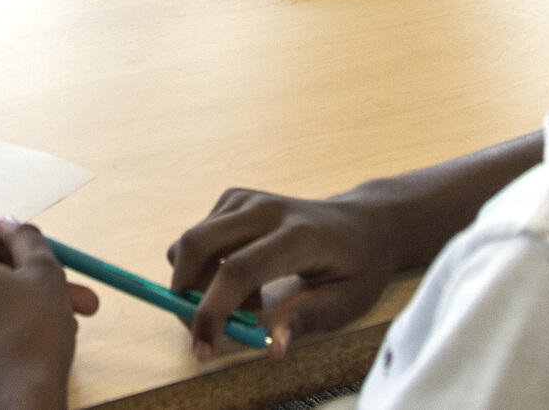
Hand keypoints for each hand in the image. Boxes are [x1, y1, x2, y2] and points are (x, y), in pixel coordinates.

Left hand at [0, 220, 96, 409]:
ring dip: (14, 312)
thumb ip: (26, 238)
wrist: (17, 404)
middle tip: (69, 298)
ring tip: (57, 330)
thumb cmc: (33, 334)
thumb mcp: (44, 273)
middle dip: (26, 283)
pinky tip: (22, 355)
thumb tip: (9, 221)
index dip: (12, 243)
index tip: (38, 262)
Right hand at [167, 188, 396, 357]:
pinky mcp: (233, 199)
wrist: (362, 222)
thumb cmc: (358, 265)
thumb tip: (272, 346)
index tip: (203, 350)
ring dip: (199, 283)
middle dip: (186, 294)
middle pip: (197, 244)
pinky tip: (240, 279)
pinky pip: (197, 238)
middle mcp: (265, 210)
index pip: (238, 270)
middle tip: (206, 330)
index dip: (212, 311)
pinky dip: (204, 267)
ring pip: (190, 242)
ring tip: (246, 302)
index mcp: (298, 236)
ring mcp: (246, 199)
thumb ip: (306, 318)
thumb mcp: (348, 301)